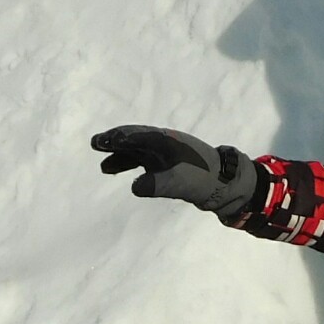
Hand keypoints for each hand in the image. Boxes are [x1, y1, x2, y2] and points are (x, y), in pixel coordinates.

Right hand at [91, 125, 261, 219]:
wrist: (227, 185)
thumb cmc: (205, 180)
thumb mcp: (181, 183)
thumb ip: (158, 184)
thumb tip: (135, 187)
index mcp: (168, 142)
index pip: (139, 136)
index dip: (120, 137)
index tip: (103, 141)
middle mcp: (166, 145)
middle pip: (135, 140)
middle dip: (116, 141)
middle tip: (96, 142)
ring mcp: (168, 156)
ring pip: (139, 152)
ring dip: (121, 157)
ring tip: (104, 167)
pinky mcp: (170, 167)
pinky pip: (146, 163)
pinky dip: (133, 167)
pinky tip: (126, 177)